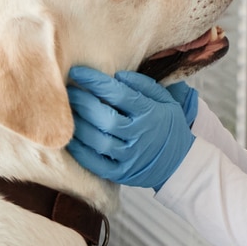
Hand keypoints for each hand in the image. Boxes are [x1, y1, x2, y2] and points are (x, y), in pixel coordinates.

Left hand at [65, 68, 197, 188]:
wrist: (180, 162)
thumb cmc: (166, 125)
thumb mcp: (165, 100)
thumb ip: (143, 85)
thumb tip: (117, 75)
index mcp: (150, 113)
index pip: (119, 94)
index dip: (95, 82)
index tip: (77, 72)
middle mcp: (139, 135)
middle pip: (106, 118)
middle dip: (83, 103)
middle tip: (68, 92)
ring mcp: (130, 157)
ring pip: (99, 141)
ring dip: (79, 126)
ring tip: (67, 113)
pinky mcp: (121, 173)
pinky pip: (96, 164)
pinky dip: (80, 152)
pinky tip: (70, 138)